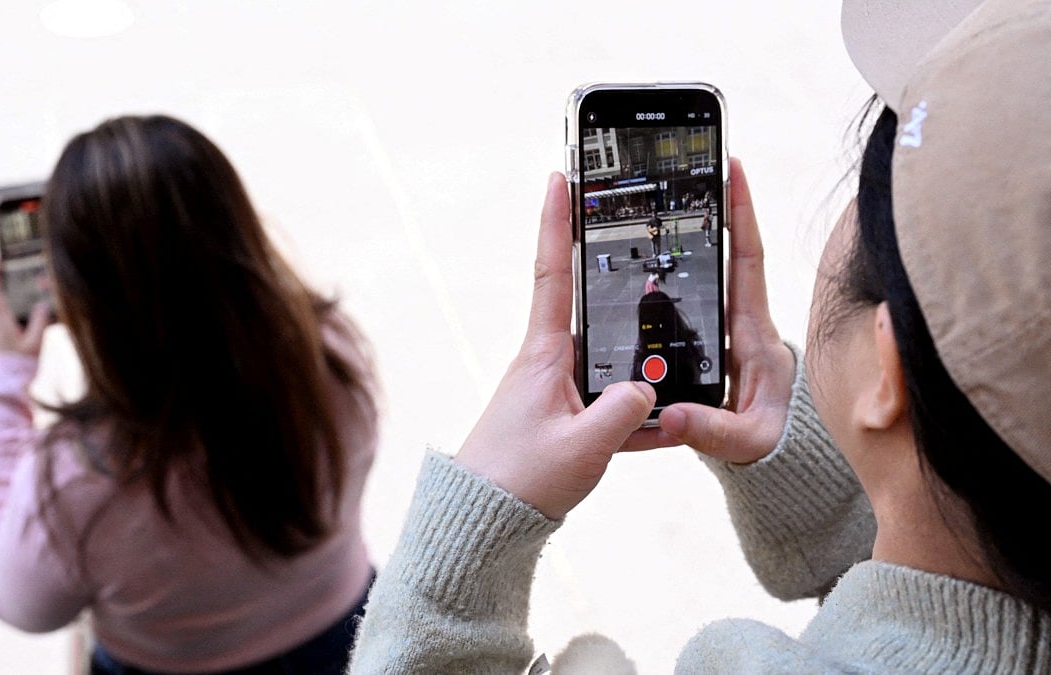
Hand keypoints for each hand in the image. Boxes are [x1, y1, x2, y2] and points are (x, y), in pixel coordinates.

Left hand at [0, 260, 51, 357]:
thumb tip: (42, 304)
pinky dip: (4, 311)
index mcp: (1, 321)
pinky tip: (13, 315)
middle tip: (2, 268)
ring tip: (11, 289)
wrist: (2, 388)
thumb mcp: (34, 343)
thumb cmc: (19, 366)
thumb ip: (39, 321)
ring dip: (1, 297)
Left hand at [454, 173, 656, 519]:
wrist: (483, 522)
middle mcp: (548, 362)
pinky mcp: (563, 416)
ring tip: (675, 356)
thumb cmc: (519, 481)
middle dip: (621, 282)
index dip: (557, 222)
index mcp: (543, 355)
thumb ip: (623, 414)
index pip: (553, 273)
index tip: (561, 175)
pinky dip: (636, 411)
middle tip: (647, 244)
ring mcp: (556, 388)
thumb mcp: (582, 448)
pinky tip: (664, 425)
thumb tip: (648, 389)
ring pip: (610, 359)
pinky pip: (610, 400)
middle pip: (591, 307)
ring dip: (639, 361)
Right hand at [629, 158, 795, 462]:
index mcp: (753, 332)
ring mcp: (729, 327)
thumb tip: (671, 414)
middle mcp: (743, 320)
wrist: (776, 454)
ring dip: (693, 235)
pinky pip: (696, 294)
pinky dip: (679, 270)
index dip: (742, 212)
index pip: (748, 259)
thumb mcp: (746, 442)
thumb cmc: (770, 444)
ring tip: (670, 196)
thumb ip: (714, 430)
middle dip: (714, 206)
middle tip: (695, 166)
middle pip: (728, 250)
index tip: (733, 169)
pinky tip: (651, 257)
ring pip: (710, 270)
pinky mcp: (715, 339)